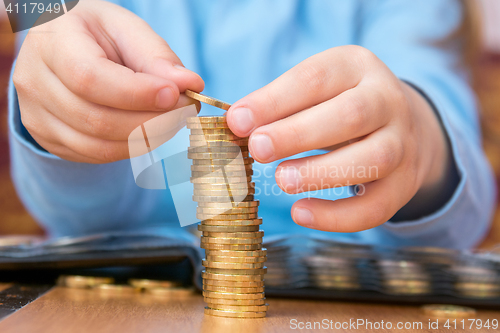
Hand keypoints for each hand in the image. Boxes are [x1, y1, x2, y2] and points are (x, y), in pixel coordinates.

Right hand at [13, 0, 203, 162]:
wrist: (62, 49)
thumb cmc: (97, 35)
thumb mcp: (126, 28)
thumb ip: (156, 55)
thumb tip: (189, 84)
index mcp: (51, 42)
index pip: (90, 78)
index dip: (137, 94)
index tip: (176, 95)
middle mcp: (34, 82)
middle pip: (97, 120)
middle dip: (152, 121)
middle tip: (186, 110)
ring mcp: (36, 117)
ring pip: (99, 146)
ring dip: (147, 139)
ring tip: (173, 119)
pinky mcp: (49, 140)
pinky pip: (97, 156)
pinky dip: (131, 148)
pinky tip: (150, 130)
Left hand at [227, 45, 450, 231]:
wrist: (401, 124)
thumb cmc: (338, 105)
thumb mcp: (314, 90)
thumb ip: (278, 104)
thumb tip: (237, 124)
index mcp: (356, 68)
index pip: (315, 79)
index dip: (274, 101)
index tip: (237, 121)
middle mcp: (388, 101)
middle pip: (352, 115)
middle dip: (299, 134)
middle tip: (258, 149)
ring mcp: (403, 143)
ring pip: (374, 159)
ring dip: (322, 173)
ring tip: (280, 180)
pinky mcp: (404, 184)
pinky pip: (377, 206)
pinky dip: (338, 216)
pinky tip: (300, 213)